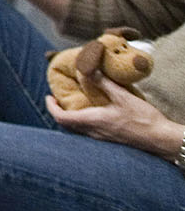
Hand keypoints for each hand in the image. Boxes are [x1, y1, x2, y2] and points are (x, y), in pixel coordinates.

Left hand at [48, 71, 180, 157]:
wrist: (161, 140)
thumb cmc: (143, 119)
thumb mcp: (122, 97)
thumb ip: (103, 83)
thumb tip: (87, 69)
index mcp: (93, 121)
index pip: (61, 118)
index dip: (50, 107)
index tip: (49, 96)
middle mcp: (93, 133)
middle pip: (66, 125)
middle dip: (59, 111)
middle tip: (59, 99)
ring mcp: (101, 139)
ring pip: (77, 129)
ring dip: (71, 117)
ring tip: (75, 103)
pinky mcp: (110, 141)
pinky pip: (88, 132)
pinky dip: (84, 121)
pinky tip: (93, 112)